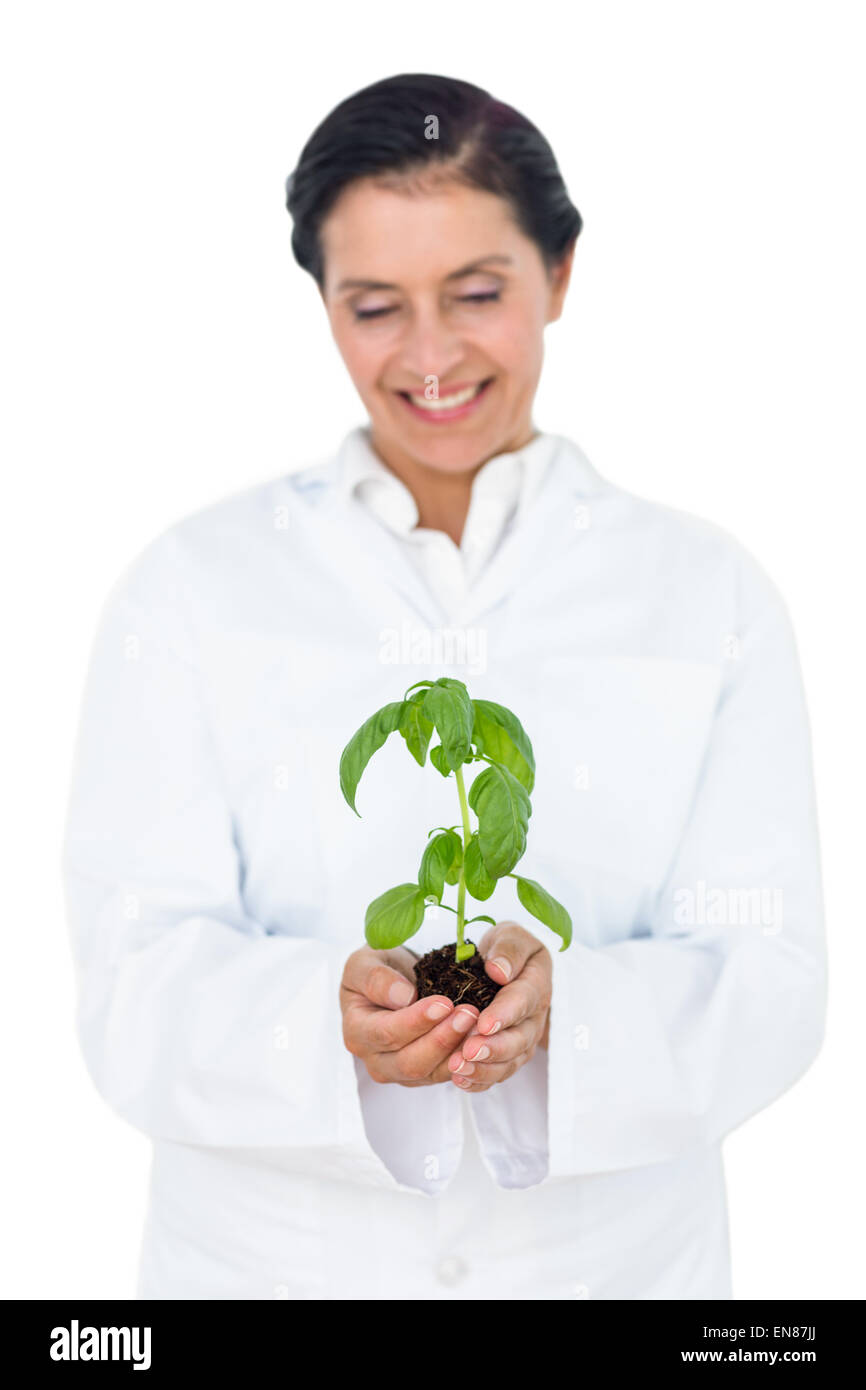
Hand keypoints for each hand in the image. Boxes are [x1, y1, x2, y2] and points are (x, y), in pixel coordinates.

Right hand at [340, 945, 478, 1085]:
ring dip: (457, 1051)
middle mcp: (374, 1059)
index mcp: (356, 1031)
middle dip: (442, 1039)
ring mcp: (398, 1072)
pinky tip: (480, 1038)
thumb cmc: (376, 970)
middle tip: (468, 1014)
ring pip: (430, 1073)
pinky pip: (444, 1074)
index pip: (386, 1033)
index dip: (416, 1021)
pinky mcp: (422, 1075)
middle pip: (409, 1062)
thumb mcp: (366, 962)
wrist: (391, 983)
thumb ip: (376, 978)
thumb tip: (403, 998)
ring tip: (478, 1024)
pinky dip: (464, 1059)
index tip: (444, 1003)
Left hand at [447, 922, 551, 1092]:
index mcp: (536, 984)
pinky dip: (480, 1080)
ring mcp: (522, 1040)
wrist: (509, 968)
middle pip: (518, 1039)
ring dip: (484, 1068)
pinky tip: (460, 1080)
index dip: (504, 1014)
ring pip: (509, 1062)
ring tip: (457, 1068)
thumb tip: (499, 971)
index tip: (484, 1023)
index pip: (523, 1000)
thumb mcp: (510, 935)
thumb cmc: (507, 950)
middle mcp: (533, 1018)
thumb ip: (508, 949)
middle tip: (468, 1051)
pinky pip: (498, 1074)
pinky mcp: (509, 1056)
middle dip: (493, 1048)